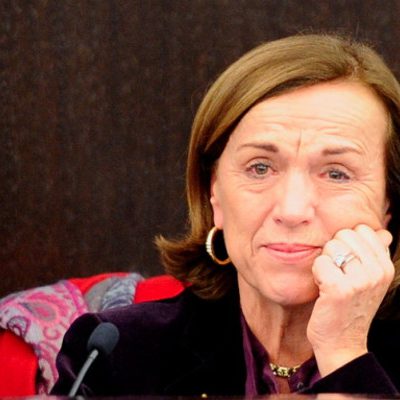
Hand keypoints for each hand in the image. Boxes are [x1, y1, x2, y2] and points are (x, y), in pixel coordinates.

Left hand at [307, 224, 393, 376]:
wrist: (341, 343)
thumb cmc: (349, 307)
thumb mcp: (370, 280)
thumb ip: (375, 254)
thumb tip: (383, 232)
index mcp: (385, 267)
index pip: (361, 230)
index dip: (347, 244)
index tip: (347, 265)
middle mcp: (377, 272)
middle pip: (343, 235)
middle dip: (334, 252)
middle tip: (337, 275)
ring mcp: (360, 280)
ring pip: (330, 247)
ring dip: (325, 264)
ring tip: (331, 283)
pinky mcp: (339, 289)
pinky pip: (319, 262)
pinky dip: (316, 274)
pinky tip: (323, 290)